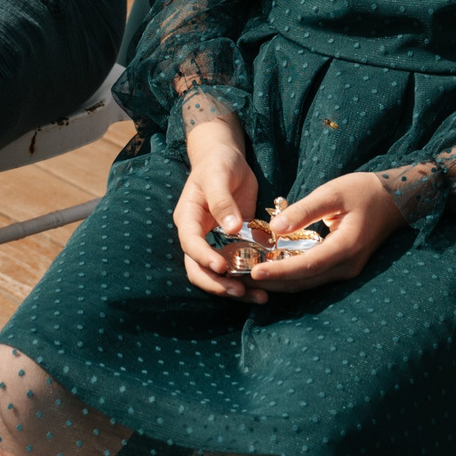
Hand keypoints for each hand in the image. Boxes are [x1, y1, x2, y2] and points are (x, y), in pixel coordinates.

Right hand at [173, 114, 263, 298]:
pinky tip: (267, 287)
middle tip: (240, 291)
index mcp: (188, 218)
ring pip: (217, 275)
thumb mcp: (218, 176)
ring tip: (260, 297)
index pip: (190, 243)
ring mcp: (214, 242)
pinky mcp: (232, 244)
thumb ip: (222, 201)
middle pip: (198, 268)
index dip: (203, 258)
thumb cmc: (218, 163)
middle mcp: (198, 235)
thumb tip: (230, 229)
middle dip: (217, 284)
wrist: (225, 158)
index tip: (222, 268)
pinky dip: (249, 279)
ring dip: (235, 288)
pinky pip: (237, 267)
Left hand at [240, 172, 406, 292]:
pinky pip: (312, 277)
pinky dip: (290, 276)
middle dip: (271, 282)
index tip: (254, 272)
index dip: (278, 272)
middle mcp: (346, 266)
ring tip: (248, 276)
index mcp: (345, 248)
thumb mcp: (332, 193)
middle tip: (240, 278)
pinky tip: (269, 269)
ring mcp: (346, 270)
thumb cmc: (363, 191)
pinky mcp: (342, 267)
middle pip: (303, 282)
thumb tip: (275, 228)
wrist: (395, 200)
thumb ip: (304, 210)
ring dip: (278, 282)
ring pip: (306, 283)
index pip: (306, 267)